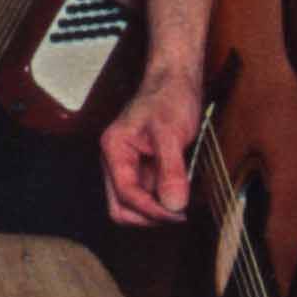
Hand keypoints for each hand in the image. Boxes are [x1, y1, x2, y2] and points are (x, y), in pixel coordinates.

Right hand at [96, 65, 205, 226]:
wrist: (175, 80)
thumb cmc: (169, 97)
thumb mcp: (171, 133)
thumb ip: (171, 170)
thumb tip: (174, 204)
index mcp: (114, 150)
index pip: (126, 194)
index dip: (151, 210)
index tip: (176, 214)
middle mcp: (116, 161)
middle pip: (121, 207)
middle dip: (148, 216)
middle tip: (178, 215)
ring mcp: (128, 165)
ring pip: (134, 204)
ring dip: (156, 210)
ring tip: (182, 203)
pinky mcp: (143, 167)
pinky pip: (148, 193)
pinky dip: (163, 199)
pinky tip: (181, 193)